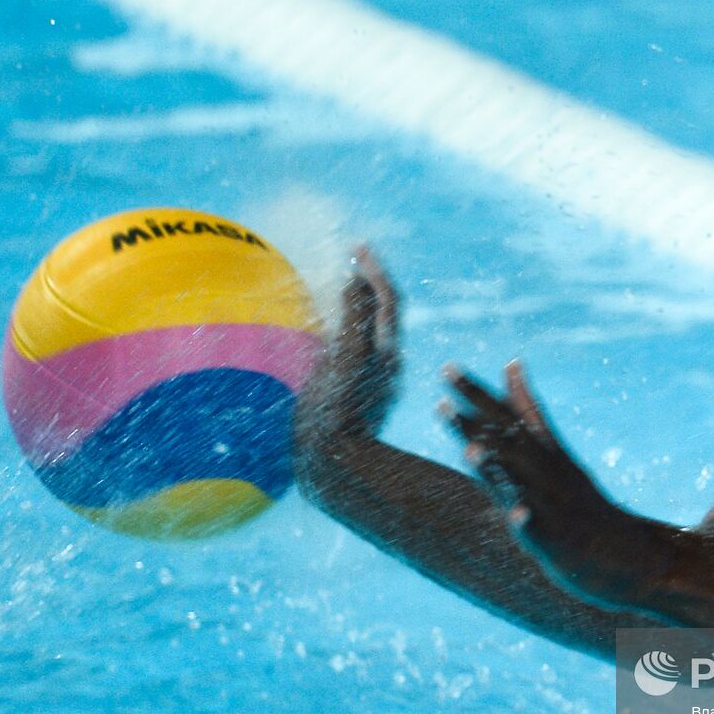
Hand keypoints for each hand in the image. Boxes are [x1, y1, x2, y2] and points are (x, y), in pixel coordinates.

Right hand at [294, 245, 401, 455]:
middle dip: (369, 282)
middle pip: (382, 313)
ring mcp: (370, 381)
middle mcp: (384, 364)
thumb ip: (353, 320)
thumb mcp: (346, 362)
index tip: (358, 245)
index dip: (375, 269)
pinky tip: (325, 332)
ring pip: (370, 332)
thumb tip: (357, 277)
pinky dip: (344, 331)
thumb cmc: (336, 416)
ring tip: (339, 285)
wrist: (332, 468)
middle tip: (352, 258)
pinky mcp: (354, 397)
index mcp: (385, 352)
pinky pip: (353, 352)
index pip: (388, 300)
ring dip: (358, 305)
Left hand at [439, 361, 661, 605]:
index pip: (505, 417)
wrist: (624, 550)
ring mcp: (552, 502)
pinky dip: (529, 520)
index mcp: (541, 452)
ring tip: (469, 448)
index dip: (475, 394)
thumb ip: (528, 409)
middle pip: (506, 440)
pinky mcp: (558, 536)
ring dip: (494, 465)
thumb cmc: (580, 500)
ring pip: (519, 481)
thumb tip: (511, 363)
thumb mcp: (553, 448)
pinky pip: (541, 528)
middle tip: (447, 384)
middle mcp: (546, 470)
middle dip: (474, 415)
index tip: (447, 367)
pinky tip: (517, 515)